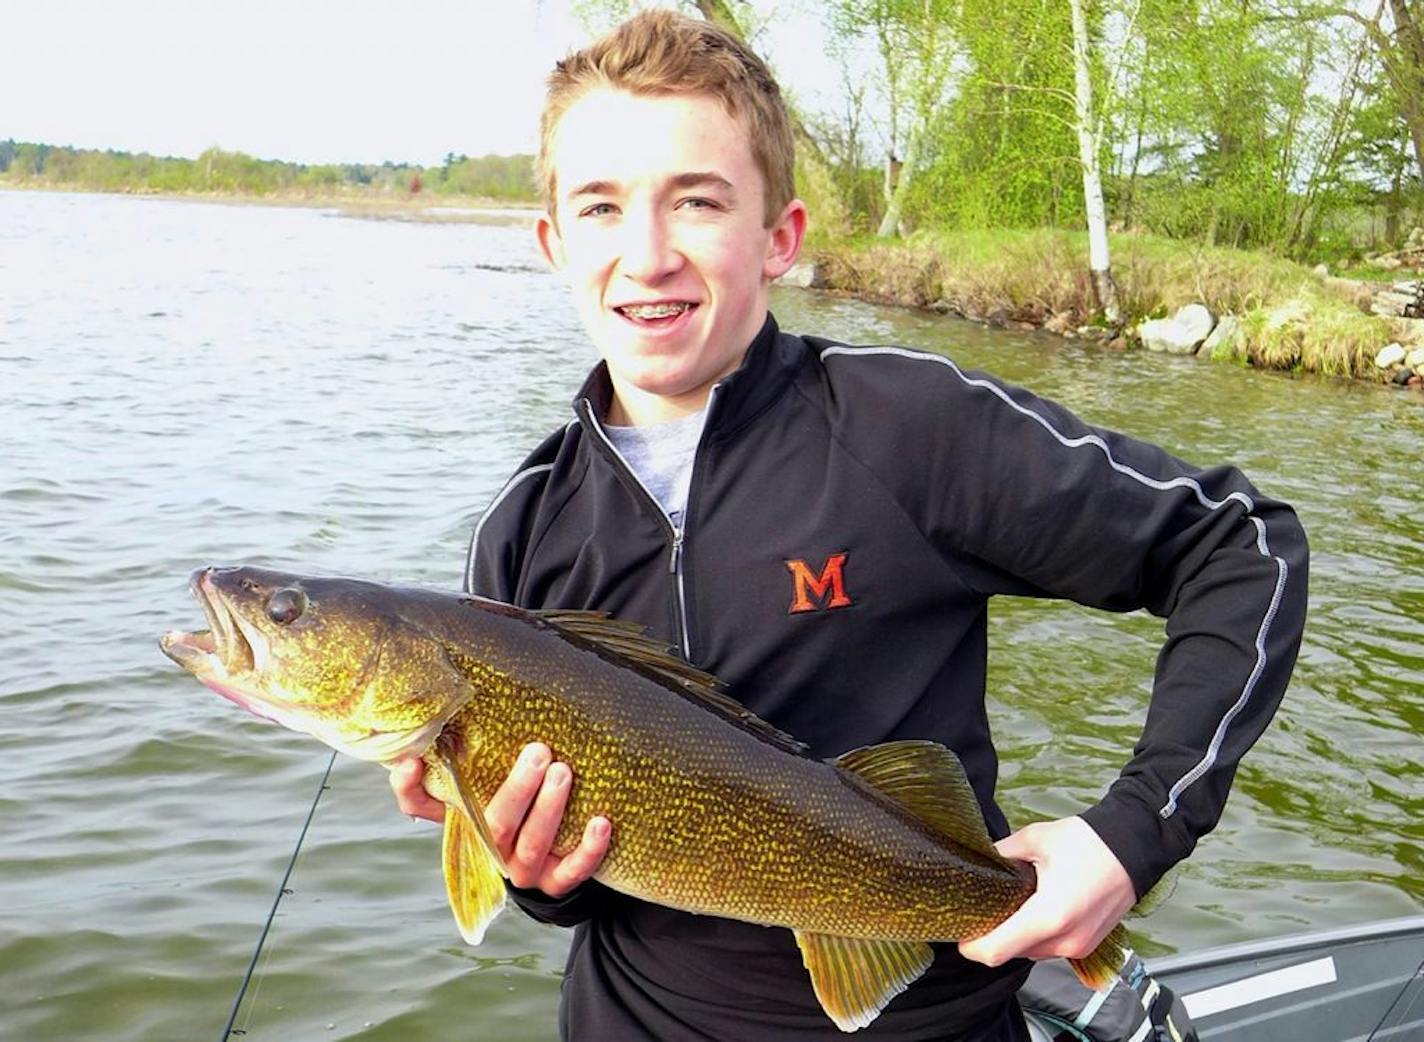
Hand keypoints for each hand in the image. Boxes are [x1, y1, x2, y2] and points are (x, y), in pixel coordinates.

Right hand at [388, 743, 609, 898]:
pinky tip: (601, 821)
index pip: (421, 806)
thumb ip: (483, 743)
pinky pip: (571, 872)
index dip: (410, 788)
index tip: (410, 762)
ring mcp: (521, 869)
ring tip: (564, 771)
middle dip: (517, 789)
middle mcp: (488, 846)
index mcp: (464, 817)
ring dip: (549, 809)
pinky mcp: (555, 883)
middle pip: (493, 824)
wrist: (555, 852)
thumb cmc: (521, 794)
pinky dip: (588, 849)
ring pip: (531, 846)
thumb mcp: (495, 769)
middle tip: (538, 751)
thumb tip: (475, 685)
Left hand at [958, 816, 1134, 967]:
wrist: (1134, 847)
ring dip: (1014, 936)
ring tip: (1009, 904)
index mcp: (1049, 916)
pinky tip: (1031, 909)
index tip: (960, 931)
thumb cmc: (1089, 842)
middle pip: (1010, 953)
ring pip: (1029, 952)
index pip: (996, 951)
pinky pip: (1048, 948)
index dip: (971, 946)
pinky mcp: (1086, 945)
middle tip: (981, 909)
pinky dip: (1034, 935)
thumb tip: (978, 862)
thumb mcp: (1034, 839)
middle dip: (991, 936)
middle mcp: (1065, 940)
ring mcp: (1078, 947)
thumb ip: (1001, 855)